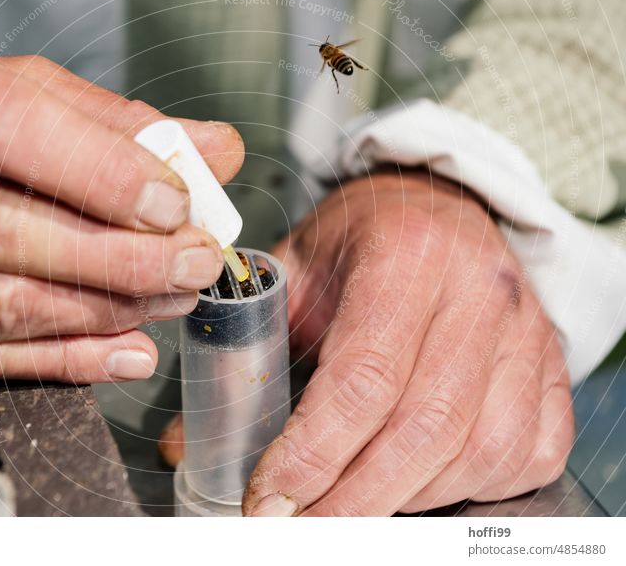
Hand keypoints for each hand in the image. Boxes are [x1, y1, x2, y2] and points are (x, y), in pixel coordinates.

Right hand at [0, 25, 242, 382]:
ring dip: (102, 311)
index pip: (2, 127)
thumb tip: (212, 149)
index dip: (100, 173)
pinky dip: (60, 361)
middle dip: (122, 257)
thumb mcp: (12, 87)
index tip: (175, 202)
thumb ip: (110, 120)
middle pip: (1, 231)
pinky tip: (122, 348)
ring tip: (170, 297)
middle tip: (192, 260)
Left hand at [241, 170, 573, 515]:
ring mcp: (527, 333)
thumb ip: (241, 349)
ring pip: (481, 451)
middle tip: (299, 529)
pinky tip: (421, 483)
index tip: (268, 500)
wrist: (435, 207)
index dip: (312, 454)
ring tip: (350, 505)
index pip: (363, 377)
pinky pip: (529, 453)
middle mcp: (479, 293)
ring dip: (407, 499)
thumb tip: (186, 444)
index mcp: (406, 254)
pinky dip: (473, 488)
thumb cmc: (358, 241)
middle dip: (353, 501)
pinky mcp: (550, 367)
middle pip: (424, 429)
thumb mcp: (292, 270)